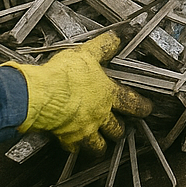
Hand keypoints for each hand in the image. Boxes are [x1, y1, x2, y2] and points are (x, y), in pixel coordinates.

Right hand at [3, 32, 151, 152]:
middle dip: (119, 129)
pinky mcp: (67, 138)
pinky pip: (74, 148)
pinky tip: (72, 143)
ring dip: (100, 144)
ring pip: (99, 145)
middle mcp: (99, 115)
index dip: (141, 107)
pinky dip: (75, 147)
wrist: (40, 94)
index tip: (145, 109)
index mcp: (107, 94)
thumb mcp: (87, 53)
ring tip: (100, 143)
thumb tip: (116, 38)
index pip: (132, 103)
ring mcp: (84, 129)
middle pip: (117, 129)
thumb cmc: (63, 75)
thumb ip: (103, 47)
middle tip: (119, 127)